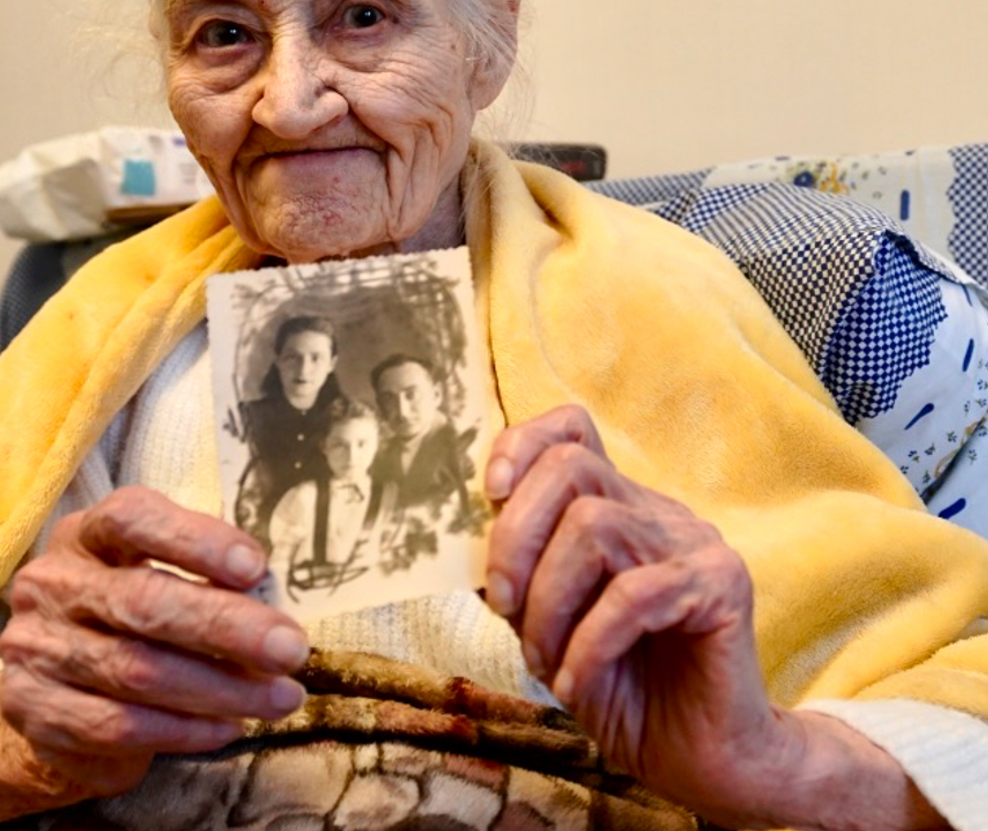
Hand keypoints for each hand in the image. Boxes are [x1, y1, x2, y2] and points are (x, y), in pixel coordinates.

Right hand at [0, 485, 309, 794]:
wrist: (53, 685)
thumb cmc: (129, 613)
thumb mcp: (158, 574)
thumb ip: (206, 577)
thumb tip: (274, 603)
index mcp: (88, 534)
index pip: (133, 519)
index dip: (196, 541)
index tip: (256, 568)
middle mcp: (54, 583)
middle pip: (143, 600)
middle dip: (227, 627)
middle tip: (290, 649)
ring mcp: (37, 648)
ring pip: (136, 670)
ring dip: (220, 689)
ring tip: (280, 697)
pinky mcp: (34, 710)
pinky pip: (118, 726)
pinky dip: (182, 730)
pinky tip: (227, 728)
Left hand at [483, 404, 786, 823]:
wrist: (702, 761)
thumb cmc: (622, 689)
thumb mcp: (548, 627)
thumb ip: (519, 577)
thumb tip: (468, 541)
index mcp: (615, 508)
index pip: (572, 429)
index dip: (522, 444)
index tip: (490, 493)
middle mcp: (655, 512)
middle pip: (571, 466)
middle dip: (516, 535)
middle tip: (501, 605)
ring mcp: (693, 543)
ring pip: (594, 525)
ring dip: (548, 600)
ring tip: (542, 659)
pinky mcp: (722, 585)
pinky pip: (634, 594)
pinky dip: (587, 643)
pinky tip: (573, 684)